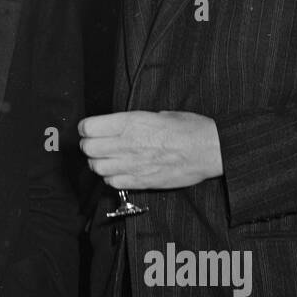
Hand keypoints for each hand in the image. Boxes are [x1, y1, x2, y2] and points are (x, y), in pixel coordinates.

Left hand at [78, 110, 222, 189]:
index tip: (90, 129)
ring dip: (98, 163)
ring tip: (107, 159)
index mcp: (131, 122)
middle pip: (88, 148)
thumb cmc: (189, 129)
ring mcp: (134, 164)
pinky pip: (112, 183)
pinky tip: (119, 172)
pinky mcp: (142, 181)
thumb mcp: (158, 114)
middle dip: (89, 146)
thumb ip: (135, 122)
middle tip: (96, 145)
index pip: (89, 127)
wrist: (209, 150)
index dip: (86, 128)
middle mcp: (128, 143)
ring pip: (97, 168)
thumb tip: (121, 126)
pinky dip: (111, 178)